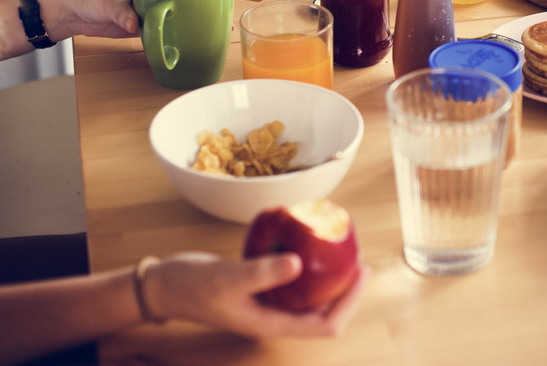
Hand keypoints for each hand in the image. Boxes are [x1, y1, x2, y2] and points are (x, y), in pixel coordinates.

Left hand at [40, 0, 266, 42]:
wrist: (70, 10)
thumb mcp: (106, 1)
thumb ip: (122, 13)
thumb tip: (135, 26)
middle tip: (250, 5)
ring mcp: (161, 7)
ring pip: (194, 11)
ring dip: (211, 18)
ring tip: (228, 27)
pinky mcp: (153, 24)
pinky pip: (179, 27)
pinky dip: (190, 33)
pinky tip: (201, 41)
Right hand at [145, 253, 365, 337]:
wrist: (165, 284)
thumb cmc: (192, 287)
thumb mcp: (228, 278)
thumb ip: (261, 272)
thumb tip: (298, 263)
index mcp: (272, 324)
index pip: (325, 325)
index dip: (348, 303)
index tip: (362, 274)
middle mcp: (275, 316)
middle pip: (324, 311)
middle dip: (346, 288)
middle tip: (359, 258)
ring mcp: (269, 303)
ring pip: (310, 295)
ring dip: (329, 277)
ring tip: (342, 250)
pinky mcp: (263, 286)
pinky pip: (294, 279)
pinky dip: (307, 265)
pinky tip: (310, 241)